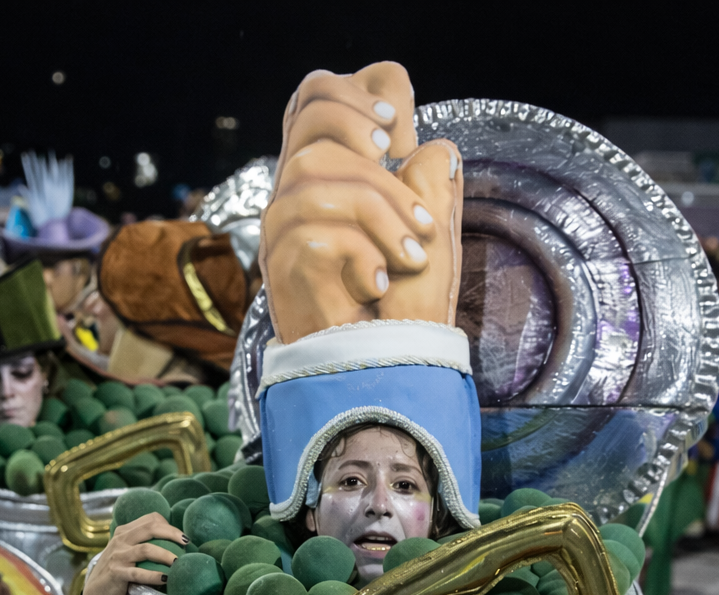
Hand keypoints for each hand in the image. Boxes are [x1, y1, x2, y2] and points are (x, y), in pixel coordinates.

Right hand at [81, 513, 188, 594]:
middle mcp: (120, 540)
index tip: (181, 537)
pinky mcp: (117, 572)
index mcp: (124, 531)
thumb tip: (175, 543)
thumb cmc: (119, 571)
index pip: (150, 519)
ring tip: (178, 562)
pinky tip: (166, 579)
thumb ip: (142, 543)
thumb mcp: (126, 552)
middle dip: (172, 533)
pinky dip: (154, 576)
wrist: (96, 592)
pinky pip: (138, 573)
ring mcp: (117, 555)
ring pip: (146, 549)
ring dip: (166, 555)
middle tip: (187, 542)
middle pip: (150, 528)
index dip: (168, 525)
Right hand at [261, 62, 461, 342]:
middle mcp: (299, 196)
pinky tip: (378, 282)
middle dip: (370, 143)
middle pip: (312, 121)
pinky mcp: (281, 264)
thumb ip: (430, 189)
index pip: (315, 99)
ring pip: (315, 172)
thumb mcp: (431, 240)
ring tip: (411, 257)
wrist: (381, 375)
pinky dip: (361, 255)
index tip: (396, 131)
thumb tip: (437, 146)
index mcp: (331, 181)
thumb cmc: (403, 315)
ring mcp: (283, 229)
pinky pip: (319, 231)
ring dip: (381, 212)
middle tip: (410, 195)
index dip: (350, 95)